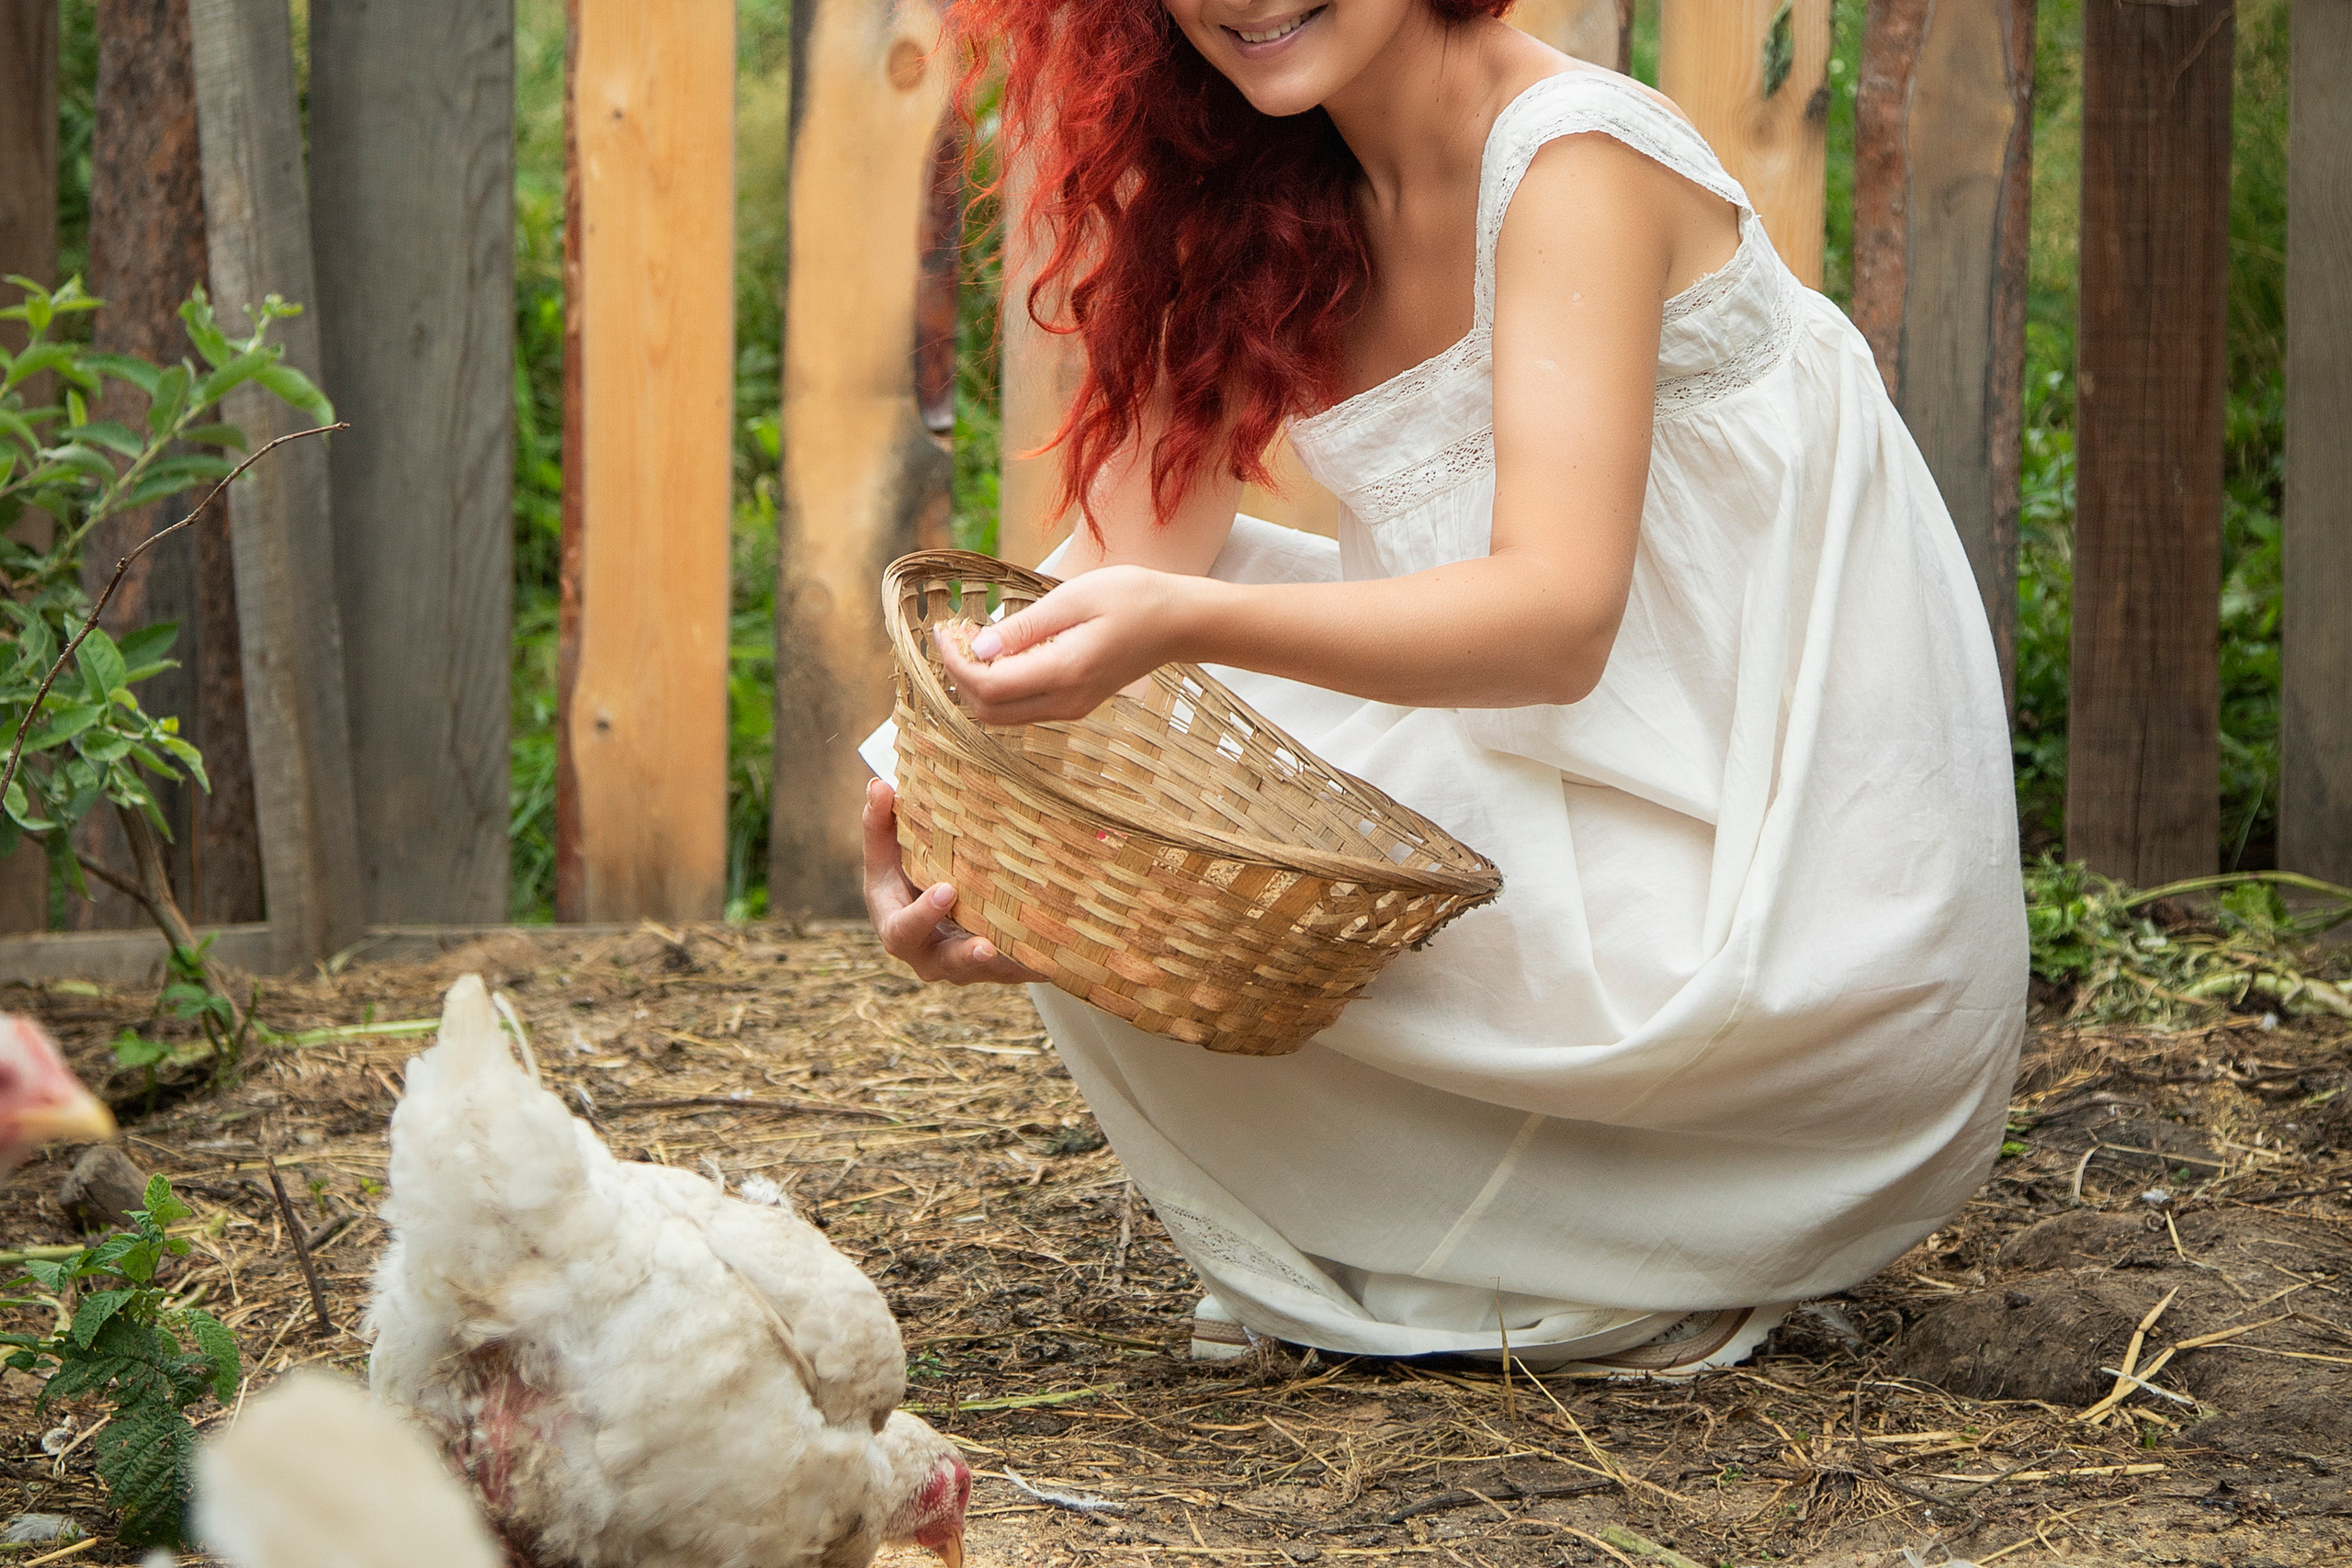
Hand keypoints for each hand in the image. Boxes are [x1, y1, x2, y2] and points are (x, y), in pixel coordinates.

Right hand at [862, 779, 1045, 984]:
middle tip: (986, 945)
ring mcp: (963, 966)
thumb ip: (879, 823)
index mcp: (898, 928)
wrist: (933, 910)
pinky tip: (1058, 958)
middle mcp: (929, 955)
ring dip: (1009, 964)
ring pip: (986, 971)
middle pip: (944, 964)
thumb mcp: (888, 854)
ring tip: (1035, 959)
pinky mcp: (994, 969)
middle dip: (965, 955)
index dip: (923, 915)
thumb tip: (879, 785)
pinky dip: (1036, 965)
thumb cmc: (905, 876)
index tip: (948, 891)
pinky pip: (1016, 971)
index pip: (903, 930)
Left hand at [933, 565, 1194, 724]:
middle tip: (954, 635)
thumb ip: (1024, 627)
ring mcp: (1072, 707)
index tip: (943, 630)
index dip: (956, 663)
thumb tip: (978, 648)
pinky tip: (1000, 652)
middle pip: (989, 712)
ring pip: (1003, 715)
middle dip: (960, 678)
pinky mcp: (1075, 704)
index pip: (989, 686)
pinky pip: (1023, 707)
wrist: (1178, 622)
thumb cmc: (1132, 598)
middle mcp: (1067, 701)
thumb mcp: (1073, 597)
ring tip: (973, 640)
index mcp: (1066, 671)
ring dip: (978, 684)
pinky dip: (1000, 687)